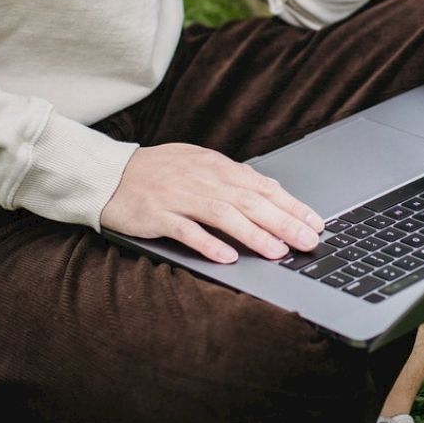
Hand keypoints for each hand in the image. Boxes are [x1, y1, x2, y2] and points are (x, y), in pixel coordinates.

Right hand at [101, 144, 324, 263]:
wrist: (109, 174)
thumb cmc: (159, 171)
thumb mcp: (200, 165)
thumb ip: (232, 178)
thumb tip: (269, 191)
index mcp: (216, 167)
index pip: (262, 187)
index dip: (291, 205)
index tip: (314, 222)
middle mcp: (202, 180)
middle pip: (250, 201)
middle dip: (283, 222)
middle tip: (308, 241)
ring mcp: (179, 196)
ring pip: (224, 215)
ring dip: (253, 235)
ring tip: (277, 252)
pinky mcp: (157, 214)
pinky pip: (185, 230)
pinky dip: (207, 243)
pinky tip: (226, 256)